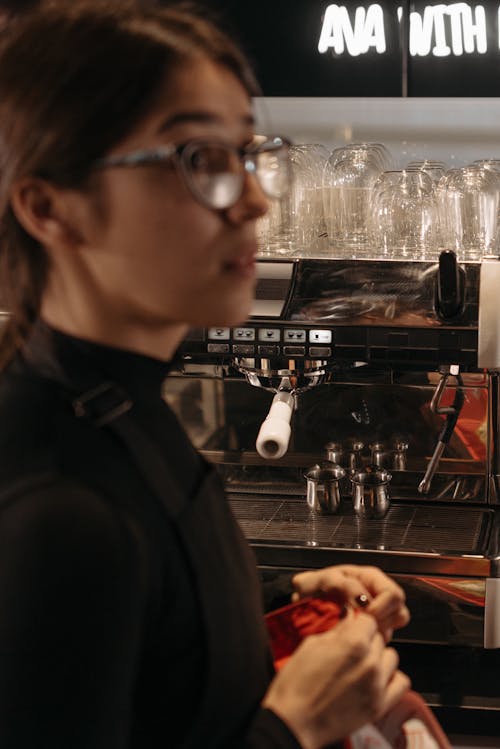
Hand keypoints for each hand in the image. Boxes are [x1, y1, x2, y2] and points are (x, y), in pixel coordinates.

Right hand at [263, 611, 410, 748]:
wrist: (294, 722)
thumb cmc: (296, 685)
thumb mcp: (311, 645)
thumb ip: (337, 630)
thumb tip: (350, 618)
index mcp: (353, 643)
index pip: (369, 620)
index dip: (358, 624)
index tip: (351, 630)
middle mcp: (370, 662)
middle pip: (379, 638)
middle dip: (365, 641)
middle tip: (349, 651)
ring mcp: (377, 685)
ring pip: (391, 657)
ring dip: (378, 658)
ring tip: (360, 666)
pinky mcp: (380, 705)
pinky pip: (401, 683)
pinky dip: (391, 678)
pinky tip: (376, 679)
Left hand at [291, 565, 409, 641]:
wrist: (303, 606)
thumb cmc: (312, 590)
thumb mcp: (323, 580)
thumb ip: (342, 585)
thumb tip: (363, 599)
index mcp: (370, 579)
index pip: (393, 594)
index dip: (382, 607)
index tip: (366, 615)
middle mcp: (377, 596)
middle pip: (399, 612)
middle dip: (382, 622)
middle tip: (361, 625)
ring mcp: (377, 615)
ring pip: (393, 629)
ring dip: (378, 633)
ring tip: (357, 631)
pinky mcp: (372, 631)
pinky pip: (383, 640)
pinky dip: (372, 641)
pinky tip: (356, 638)